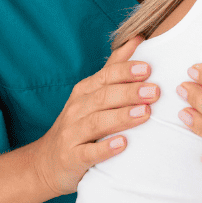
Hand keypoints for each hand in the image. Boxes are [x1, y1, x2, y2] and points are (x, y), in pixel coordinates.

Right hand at [28, 35, 156, 196]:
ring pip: (97, 122)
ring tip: (145, 113)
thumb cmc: (78, 125)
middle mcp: (76, 109)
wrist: (46, 163)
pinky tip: (123, 144)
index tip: (148, 68)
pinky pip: (89, 152)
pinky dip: (105, 148)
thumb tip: (137, 39)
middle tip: (154, 91)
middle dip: (129, 92)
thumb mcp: (92, 95)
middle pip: (103, 97)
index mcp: (84, 92)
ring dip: (121, 117)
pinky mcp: (72, 158)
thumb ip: (114, 68)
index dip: (125, 72)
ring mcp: (72, 134)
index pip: (105, 77)